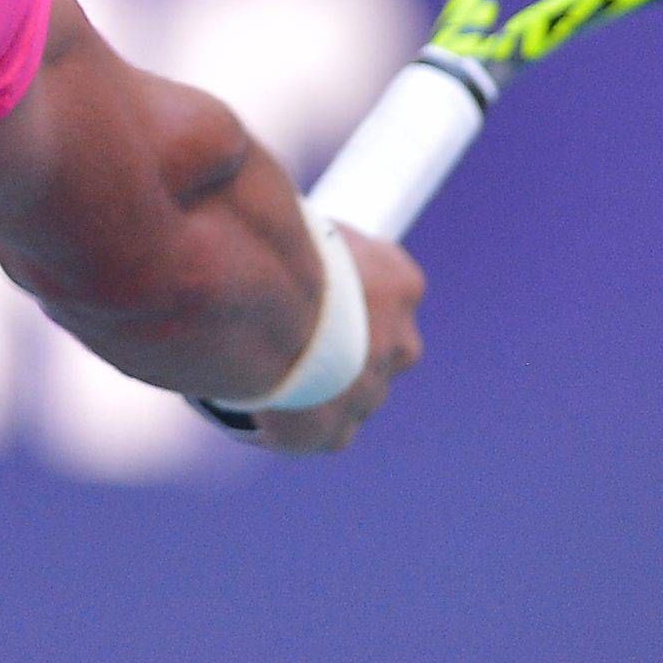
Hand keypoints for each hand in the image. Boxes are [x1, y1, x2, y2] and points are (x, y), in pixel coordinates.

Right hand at [240, 225, 425, 454]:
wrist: (263, 314)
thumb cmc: (274, 253)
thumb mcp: (303, 229)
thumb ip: (308, 242)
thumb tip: (279, 230)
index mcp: (401, 283)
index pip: (385, 290)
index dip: (346, 293)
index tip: (312, 292)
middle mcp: (402, 342)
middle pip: (374, 347)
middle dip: (342, 346)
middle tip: (290, 336)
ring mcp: (373, 392)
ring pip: (348, 393)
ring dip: (319, 387)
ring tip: (266, 371)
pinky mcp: (336, 433)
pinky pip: (318, 431)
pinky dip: (293, 422)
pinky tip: (259, 403)